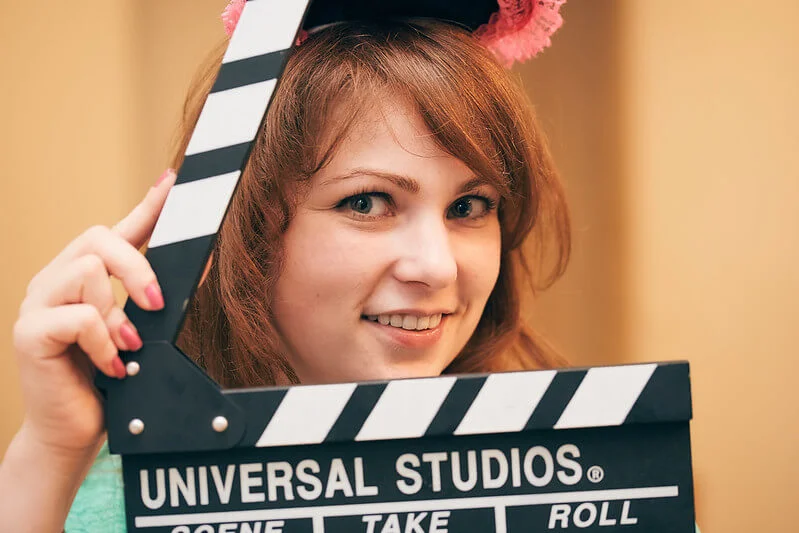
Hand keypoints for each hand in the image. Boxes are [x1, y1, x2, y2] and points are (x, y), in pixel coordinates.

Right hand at [11, 169, 176, 456]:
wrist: (74, 432)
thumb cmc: (110, 381)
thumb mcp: (140, 333)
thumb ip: (152, 299)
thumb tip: (194, 269)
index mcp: (83, 278)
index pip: (116, 231)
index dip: (146, 206)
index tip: (173, 182)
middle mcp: (56, 281)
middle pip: (98, 239)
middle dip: (136, 268)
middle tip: (156, 303)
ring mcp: (37, 303)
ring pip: (87, 272)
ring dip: (117, 314)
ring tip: (125, 346)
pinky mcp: (29, 333)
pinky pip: (77, 316)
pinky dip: (103, 341)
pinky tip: (110, 364)